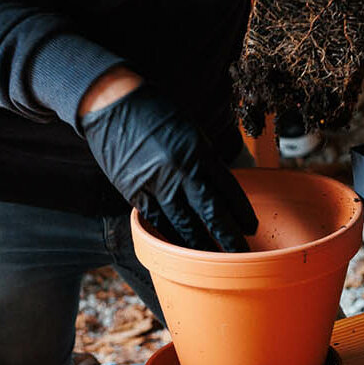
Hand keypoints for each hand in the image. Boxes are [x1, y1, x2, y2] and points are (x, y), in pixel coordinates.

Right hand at [82, 85, 257, 252]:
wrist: (113, 103)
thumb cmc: (155, 112)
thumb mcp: (189, 129)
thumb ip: (203, 158)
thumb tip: (216, 186)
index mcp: (199, 151)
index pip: (228, 189)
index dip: (241, 212)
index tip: (250, 229)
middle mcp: (182, 170)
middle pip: (211, 213)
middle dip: (228, 238)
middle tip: (240, 256)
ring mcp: (157, 183)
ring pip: (183, 224)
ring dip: (199, 245)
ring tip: (211, 261)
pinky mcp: (134, 191)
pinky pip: (157, 221)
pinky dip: (169, 236)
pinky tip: (179, 249)